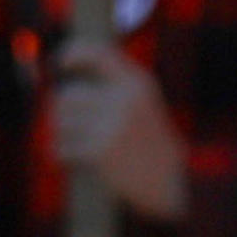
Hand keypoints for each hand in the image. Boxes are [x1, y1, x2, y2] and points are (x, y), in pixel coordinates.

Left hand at [45, 43, 187, 220]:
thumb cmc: (152, 144)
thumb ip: (114, 87)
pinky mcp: (98, 151)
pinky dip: (62, 156)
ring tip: (81, 146)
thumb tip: (66, 79)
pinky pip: (62, 149)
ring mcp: (110, 125)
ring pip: (61, 123)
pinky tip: (75, 160)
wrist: (175, 182)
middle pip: (67, 96)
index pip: (98, 54)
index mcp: (136, 84)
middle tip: (76, 129)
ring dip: (64, 136)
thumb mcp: (143, 105)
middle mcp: (122, 100)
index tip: (61, 62)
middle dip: (65, 114)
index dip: (74, 54)